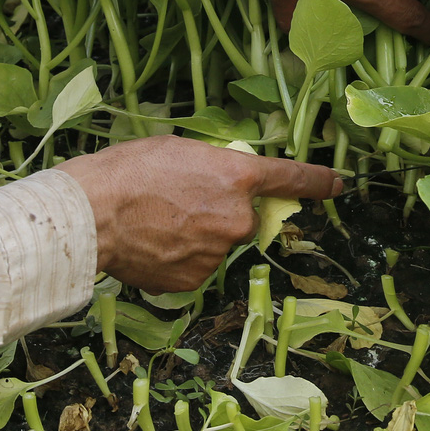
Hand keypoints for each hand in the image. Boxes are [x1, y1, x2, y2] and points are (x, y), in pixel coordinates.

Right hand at [53, 137, 340, 291]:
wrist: (91, 215)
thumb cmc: (128, 171)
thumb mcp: (179, 149)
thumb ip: (213, 166)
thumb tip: (221, 181)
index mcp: (237, 177)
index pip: (292, 178)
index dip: (318, 181)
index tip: (337, 184)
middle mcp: (237, 219)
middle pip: (241, 217)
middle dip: (218, 211)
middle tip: (176, 201)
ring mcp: (218, 254)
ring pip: (216, 243)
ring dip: (196, 235)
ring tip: (154, 222)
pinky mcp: (195, 281)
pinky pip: (197, 266)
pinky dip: (179, 257)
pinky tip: (151, 244)